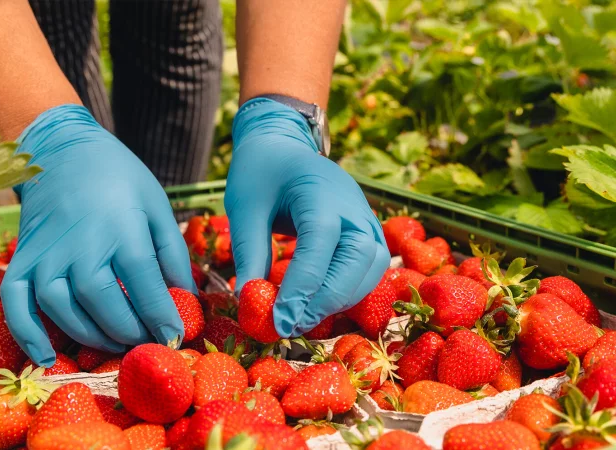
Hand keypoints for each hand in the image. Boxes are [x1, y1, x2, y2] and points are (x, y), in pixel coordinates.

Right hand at [1, 105, 195, 365]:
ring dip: (91, 337)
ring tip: (116, 343)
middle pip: (103, 303)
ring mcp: (47, 254)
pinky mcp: (23, 260)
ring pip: (63, 309)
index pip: (144, 284)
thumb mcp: (157, 206)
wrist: (63, 152)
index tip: (175, 337)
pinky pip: (16, 304)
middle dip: (129, 332)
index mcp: (121, 228)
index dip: (161, 317)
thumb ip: (172, 252)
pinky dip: (27, 334)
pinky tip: (45, 357)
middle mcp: (81, 244)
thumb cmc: (119, 179)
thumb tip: (186, 297)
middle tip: (146, 342)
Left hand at [226, 98, 389, 336]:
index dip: (302, 287)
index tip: (279, 320)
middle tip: (290, 325)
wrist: (284, 145)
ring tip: (302, 318)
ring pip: (371, 270)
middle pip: (356, 262)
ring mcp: (365, 218)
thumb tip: (249, 300)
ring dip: (340, 300)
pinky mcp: (367, 232)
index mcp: (320, 192)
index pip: (320, 246)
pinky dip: (349, 291)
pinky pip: (370, 269)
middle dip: (325, 300)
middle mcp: (353, 206)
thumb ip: (249, 252)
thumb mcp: (244, 207)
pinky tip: (319, 304)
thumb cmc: (261, 171)